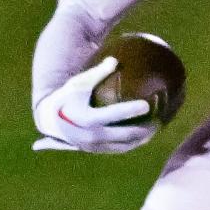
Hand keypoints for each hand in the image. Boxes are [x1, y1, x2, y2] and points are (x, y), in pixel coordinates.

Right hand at [33, 57, 156, 153]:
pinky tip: (145, 135)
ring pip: (123, 146)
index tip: (147, 104)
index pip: (112, 115)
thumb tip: (115, 59)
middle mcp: (89, 135)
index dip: (130, 110)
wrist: (50, 120)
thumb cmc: (68, 96)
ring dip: (141, 139)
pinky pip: (118, 149)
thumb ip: (97, 72)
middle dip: (143, 130)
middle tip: (158, 121)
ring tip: (156, 129)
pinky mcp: (96, 151)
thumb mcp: (79, 83)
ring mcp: (93, 146)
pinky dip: (132, 143)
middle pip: (123, 135)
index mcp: (85, 118)